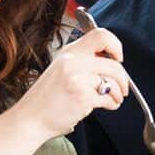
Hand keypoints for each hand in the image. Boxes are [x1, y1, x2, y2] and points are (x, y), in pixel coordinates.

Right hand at [13, 28, 129, 138]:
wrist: (30, 119)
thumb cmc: (46, 98)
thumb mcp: (61, 69)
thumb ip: (83, 62)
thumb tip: (111, 62)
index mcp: (70, 52)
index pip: (101, 35)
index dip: (116, 46)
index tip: (118, 58)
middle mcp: (73, 61)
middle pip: (113, 63)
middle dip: (123, 79)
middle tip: (123, 88)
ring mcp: (77, 78)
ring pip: (113, 82)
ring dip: (118, 93)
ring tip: (114, 99)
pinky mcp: (82, 96)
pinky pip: (108, 98)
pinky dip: (112, 104)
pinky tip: (108, 105)